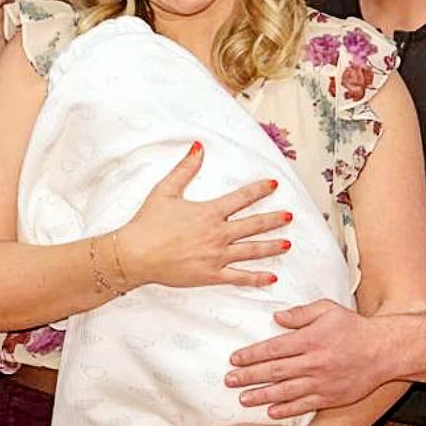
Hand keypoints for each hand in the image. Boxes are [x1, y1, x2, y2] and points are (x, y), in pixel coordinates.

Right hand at [114, 143, 290, 291]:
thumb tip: (198, 147)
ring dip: (271, 247)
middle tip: (289, 216)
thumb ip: (185, 169)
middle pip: (253, 225)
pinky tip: (271, 277)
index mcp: (209, 212)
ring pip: (252, 251)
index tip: (273, 185)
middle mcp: (218, 234)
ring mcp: (217, 256)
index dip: (260, 190)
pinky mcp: (211, 275)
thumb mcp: (165, 190)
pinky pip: (239, 277)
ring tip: (287, 244)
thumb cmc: (148, 224)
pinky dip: (257, 278)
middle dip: (274, 220)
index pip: (242, 198)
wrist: (136, 254)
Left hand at [226, 300, 387, 414]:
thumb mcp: (327, 310)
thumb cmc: (354, 328)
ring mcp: (321, 382)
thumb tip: (277, 317)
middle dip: (248, 376)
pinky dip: (286, 410)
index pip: (273, 349)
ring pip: (285, 391)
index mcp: (310, 340)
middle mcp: (313, 362)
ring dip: (261, 395)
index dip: (251, 355)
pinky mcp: (330, 397)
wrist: (384, 351)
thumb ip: (301, 313)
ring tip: (243, 398)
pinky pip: (304, 405)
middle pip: (274, 371)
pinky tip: (271, 411)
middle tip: (229, 381)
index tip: (234, 360)